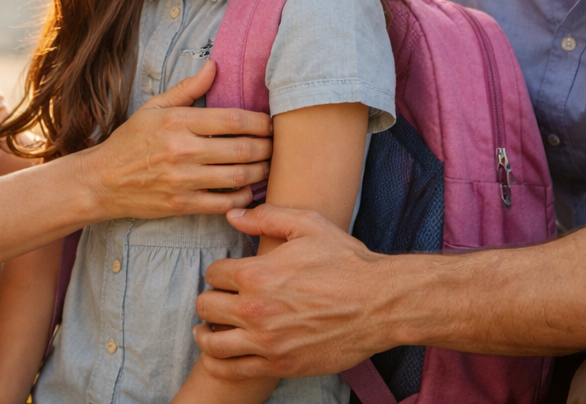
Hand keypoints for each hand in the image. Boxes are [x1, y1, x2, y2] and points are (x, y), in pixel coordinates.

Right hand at [71, 59, 271, 221]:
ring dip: (261, 173)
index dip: (260, 121)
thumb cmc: (129, 141)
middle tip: (279, 146)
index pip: (233, 119)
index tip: (272, 123)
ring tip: (270, 167)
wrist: (101, 181)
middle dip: (268, 148)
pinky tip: (249, 190)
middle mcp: (183, 150)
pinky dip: (242, 198)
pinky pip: (224, 203)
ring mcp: (183, 180)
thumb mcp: (153, 108)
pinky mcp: (182, 205)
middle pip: (242, 149)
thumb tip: (214, 66)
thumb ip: (187, 88)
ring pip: (238, 177)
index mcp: (178, 122)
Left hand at [193, 205, 394, 379]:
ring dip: (207, 332)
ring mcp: (266, 341)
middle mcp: (255, 309)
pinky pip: (230, 369)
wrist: (379, 304)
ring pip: (211, 342)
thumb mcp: (308, 225)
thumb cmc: (346, 262)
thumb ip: (266, 217)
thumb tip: (233, 216)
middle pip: (206, 306)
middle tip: (222, 299)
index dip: (220, 272)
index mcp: (257, 273)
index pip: (213, 274)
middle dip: (211, 300)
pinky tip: (222, 352)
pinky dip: (218, 362)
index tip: (229, 276)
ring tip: (210, 328)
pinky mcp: (279, 365)